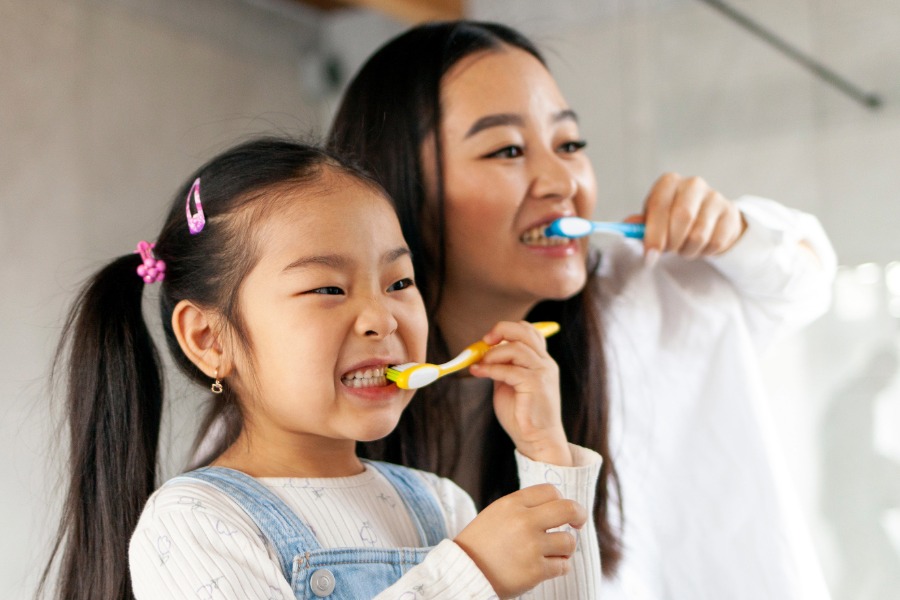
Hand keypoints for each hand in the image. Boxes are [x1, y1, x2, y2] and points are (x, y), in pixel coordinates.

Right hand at [454, 484, 586, 598]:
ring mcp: (531, 546)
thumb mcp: (497, 513)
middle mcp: (523, 521)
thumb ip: (523, 507)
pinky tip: (548, 567)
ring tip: (555, 553)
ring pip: (569, 541)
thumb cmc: (481, 543)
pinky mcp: (535, 571)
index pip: (551, 491)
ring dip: (566, 548)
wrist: (463, 571)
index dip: (560, 500)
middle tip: (578, 524)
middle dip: (579, 515)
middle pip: (568, 509)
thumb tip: (556, 505)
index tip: (562, 511)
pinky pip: (563, 566)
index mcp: (512, 504)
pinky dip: (560, 567)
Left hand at [469, 321, 570, 465]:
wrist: (537, 440)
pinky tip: (478, 372)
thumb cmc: (522, 415)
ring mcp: (543, 373)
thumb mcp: (510, 384)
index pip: (530, 331)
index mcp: (541, 362)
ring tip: (480, 364)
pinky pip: (509, 370)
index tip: (489, 339)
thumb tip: (485, 353)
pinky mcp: (536, 385)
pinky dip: (490, 369)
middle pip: (525, 331)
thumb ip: (503, 367)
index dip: (508, 329)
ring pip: (516, 348)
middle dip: (502, 330)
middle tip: (484, 341)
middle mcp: (545, 363)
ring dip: (493, 354)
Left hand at [629, 173, 746, 262]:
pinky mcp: (730, 213)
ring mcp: (714, 197)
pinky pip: (715, 242)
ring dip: (687, 250)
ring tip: (683, 247)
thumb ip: (640, 225)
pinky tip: (700, 246)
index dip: (653, 233)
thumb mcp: (653, 220)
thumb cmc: (672, 219)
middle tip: (668, 251)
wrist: (708, 220)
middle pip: (682, 217)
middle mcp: (693, 184)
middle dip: (672, 242)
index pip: (659, 206)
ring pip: (698, 234)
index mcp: (668, 183)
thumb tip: (626, 227)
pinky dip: (704, 252)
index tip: (650, 254)